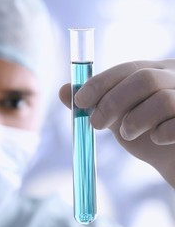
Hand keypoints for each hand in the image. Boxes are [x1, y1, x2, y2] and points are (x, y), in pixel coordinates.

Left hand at [59, 59, 174, 187]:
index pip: (127, 68)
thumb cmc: (144, 133)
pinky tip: (156, 140)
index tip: (80, 101)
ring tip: (127, 134)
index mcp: (156, 72)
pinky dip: (160, 134)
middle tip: (95, 124)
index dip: (100, 83)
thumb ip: (95, 104)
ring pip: (161, 100)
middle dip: (112, 102)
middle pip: (143, 79)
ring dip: (134, 121)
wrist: (172, 158)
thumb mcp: (117, 116)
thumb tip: (62, 91)